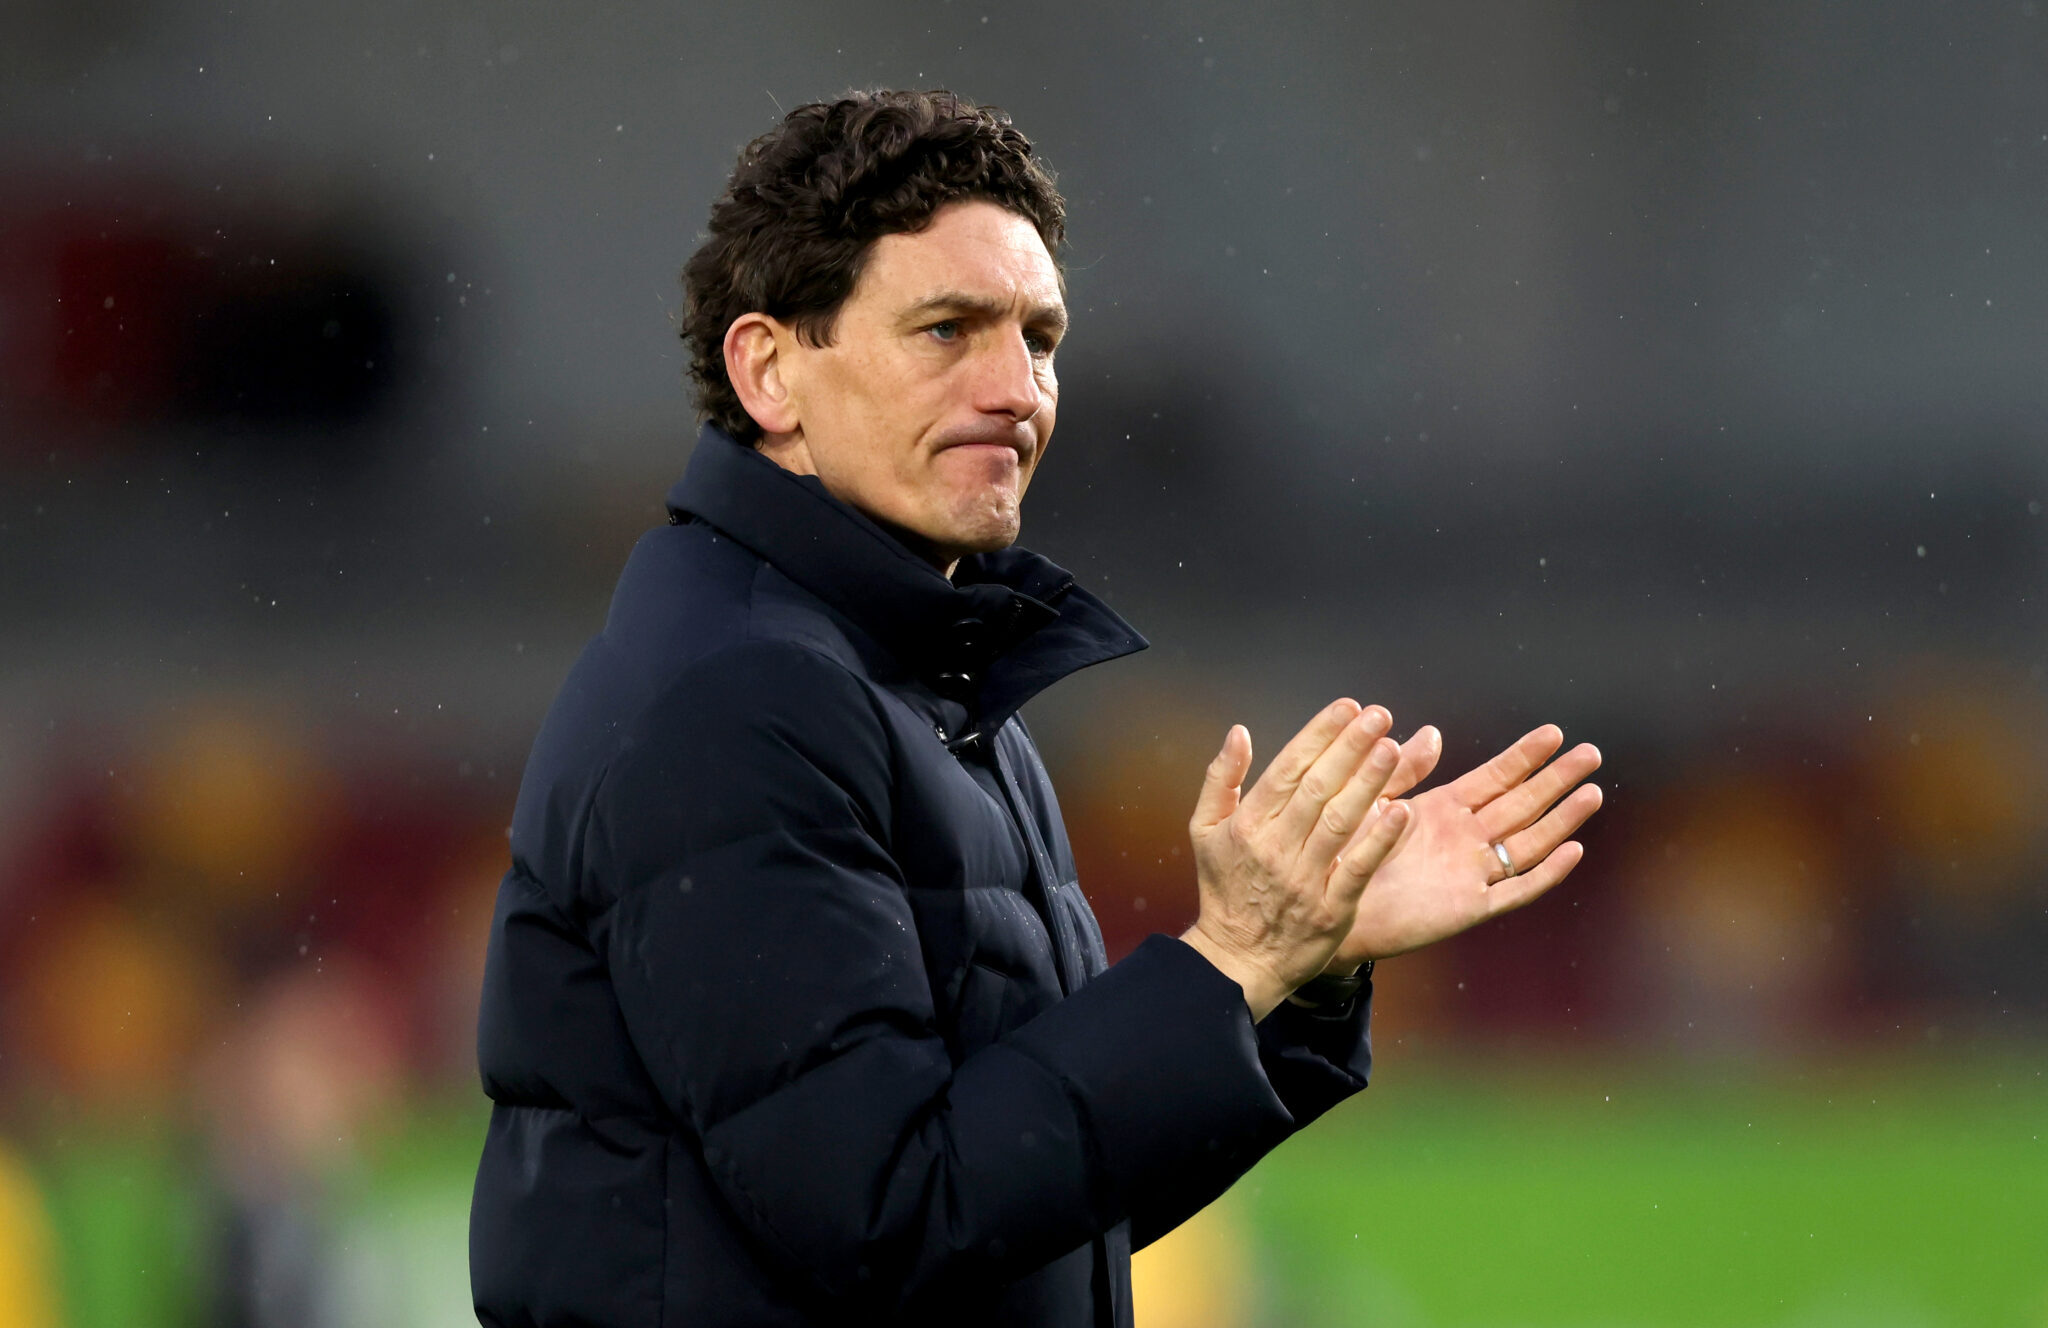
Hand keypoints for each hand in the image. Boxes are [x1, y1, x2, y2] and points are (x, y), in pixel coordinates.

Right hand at [1178, 699, 1413, 1019]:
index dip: (1319, 734)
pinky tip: (1403, 812)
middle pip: (1319, 787)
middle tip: (1378, 715)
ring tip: (1393, 748)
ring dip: (1370, 782)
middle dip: (1350, 746)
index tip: (1346, 707)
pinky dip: (1380, 840)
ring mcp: (1304, 879)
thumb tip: (1239, 733)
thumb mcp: (1204, 830)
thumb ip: (1221, 779)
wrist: (1237, 959)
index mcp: (1248, 824)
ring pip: (1341, 821)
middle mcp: (1276, 847)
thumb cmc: (1225, 889)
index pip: (1288, 768)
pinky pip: (1358, 869)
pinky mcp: (1331, 910)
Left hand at [1325, 724, 1601, 965]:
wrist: (1331, 905)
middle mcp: (1465, 837)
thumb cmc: (1347, 852)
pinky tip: (1573, 852)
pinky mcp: (1471, 906)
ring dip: (1561, 819)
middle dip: (1556, 779)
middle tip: (1590, 753)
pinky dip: (1545, 873)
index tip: (1554, 733)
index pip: (1496, 776)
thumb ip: (1404, 771)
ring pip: (1529, 842)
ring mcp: (1472, 871)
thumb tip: (1431, 732)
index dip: (1525, 755)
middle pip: (1522, 803)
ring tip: (1592, 793)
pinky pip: (1517, 890)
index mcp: (1444, 807)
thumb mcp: (1373, 801)